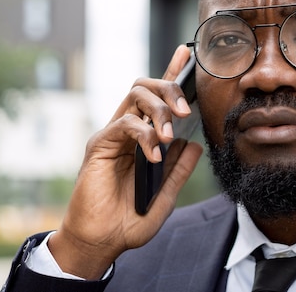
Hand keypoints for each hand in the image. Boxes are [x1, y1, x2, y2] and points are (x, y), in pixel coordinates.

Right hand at [48, 45, 202, 278]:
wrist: (101, 242)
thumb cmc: (129, 220)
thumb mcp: (165, 195)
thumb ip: (179, 170)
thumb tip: (196, 145)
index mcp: (143, 138)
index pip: (157, 98)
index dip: (171, 73)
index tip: (186, 53)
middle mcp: (126, 130)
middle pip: (145, 86)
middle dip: (169, 88)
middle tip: (186, 112)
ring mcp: (112, 135)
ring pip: (135, 96)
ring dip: (159, 110)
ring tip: (169, 137)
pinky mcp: (99, 145)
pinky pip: (124, 123)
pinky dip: (144, 135)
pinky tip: (154, 156)